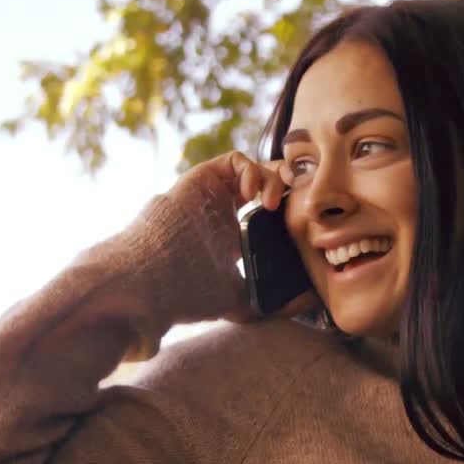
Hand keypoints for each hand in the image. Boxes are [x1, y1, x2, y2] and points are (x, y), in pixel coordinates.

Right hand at [157, 151, 318, 321]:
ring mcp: (212, 195)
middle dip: (287, 189)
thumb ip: (273, 303)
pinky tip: (253, 195)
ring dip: (272, 179)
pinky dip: (252, 170)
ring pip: (253, 169)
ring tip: (273, 203)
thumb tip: (310, 303)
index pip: (267, 215)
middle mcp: (222, 212)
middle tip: (297, 204)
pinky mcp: (201, 179)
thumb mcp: (240, 302)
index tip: (304, 225)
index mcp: (230, 237)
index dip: (289, 213)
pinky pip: (235, 160)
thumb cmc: (189, 294)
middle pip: (264, 186)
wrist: (153, 280)